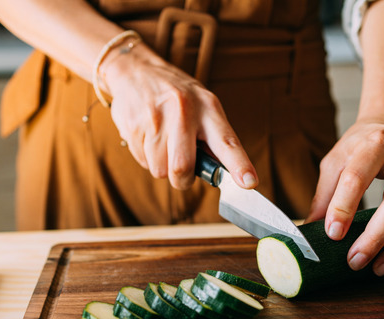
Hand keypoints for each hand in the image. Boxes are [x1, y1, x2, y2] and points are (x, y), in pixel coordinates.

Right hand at [100, 43, 257, 190]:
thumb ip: (213, 138)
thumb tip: (221, 174)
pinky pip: (142, 161)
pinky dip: (146, 156)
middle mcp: (183, 112)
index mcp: (208, 107)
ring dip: (162, 166)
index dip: (239, 165)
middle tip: (182, 173)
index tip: (249, 182)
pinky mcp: (134, 127)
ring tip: (162, 142)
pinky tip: (148, 136)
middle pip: (182, 167)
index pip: (227, 142)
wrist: (136, 70)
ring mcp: (156, 119)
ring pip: (160, 170)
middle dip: (182, 179)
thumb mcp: (202, 105)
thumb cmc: (176, 95)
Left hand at [306, 118, 383, 275]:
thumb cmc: (363, 144)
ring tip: (379, 267)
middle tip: (355, 260)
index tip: (333, 234)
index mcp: (377, 143)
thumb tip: (310, 230)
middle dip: (375, 238)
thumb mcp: (336, 159)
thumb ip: (324, 194)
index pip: (358, 177)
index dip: (343, 208)